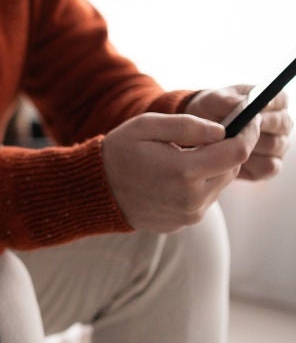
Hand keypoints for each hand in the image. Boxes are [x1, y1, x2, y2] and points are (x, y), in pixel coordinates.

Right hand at [101, 112, 258, 232]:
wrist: (97, 191)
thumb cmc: (119, 153)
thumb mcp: (146, 126)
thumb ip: (186, 125)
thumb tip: (221, 130)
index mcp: (184, 171)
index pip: (237, 152)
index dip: (247, 132)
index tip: (247, 120)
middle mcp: (192, 198)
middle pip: (232, 168)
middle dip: (224, 150)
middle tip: (204, 137)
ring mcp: (190, 214)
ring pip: (220, 184)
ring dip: (211, 167)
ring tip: (182, 155)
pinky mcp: (185, 222)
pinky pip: (205, 198)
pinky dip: (198, 183)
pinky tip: (174, 174)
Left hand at [186, 86, 292, 179]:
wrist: (200, 133)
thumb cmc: (210, 111)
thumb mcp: (213, 101)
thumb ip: (227, 100)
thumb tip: (243, 103)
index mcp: (271, 101)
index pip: (280, 100)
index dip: (268, 104)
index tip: (253, 109)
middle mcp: (280, 124)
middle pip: (281, 125)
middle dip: (257, 125)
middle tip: (236, 127)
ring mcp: (277, 146)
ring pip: (273, 146)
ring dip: (250, 144)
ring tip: (228, 141)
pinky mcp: (269, 166)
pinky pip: (267, 166)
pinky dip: (249, 162)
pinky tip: (231, 158)